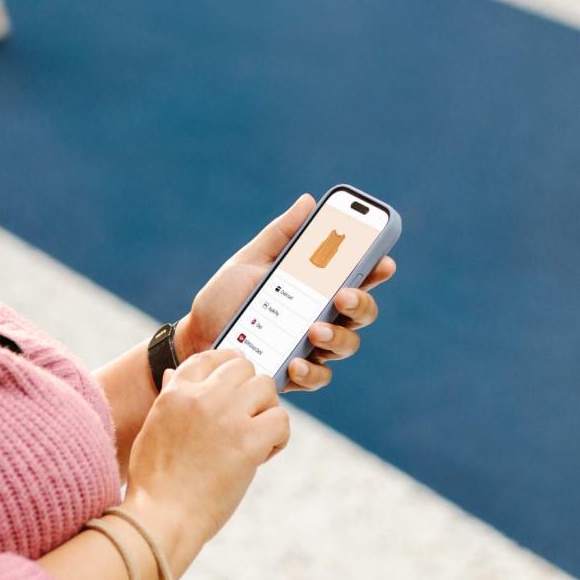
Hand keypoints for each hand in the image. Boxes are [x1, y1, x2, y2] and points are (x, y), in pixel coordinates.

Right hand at [125, 349, 288, 557]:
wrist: (161, 518)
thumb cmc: (154, 482)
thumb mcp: (153, 429)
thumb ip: (168, 399)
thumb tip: (171, 374)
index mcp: (176, 392)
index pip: (211, 357)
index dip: (228, 367)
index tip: (236, 386)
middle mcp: (202, 396)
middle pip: (244, 368)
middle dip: (250, 391)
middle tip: (246, 420)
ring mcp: (226, 417)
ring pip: (267, 388)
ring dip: (266, 411)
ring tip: (254, 439)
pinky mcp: (248, 442)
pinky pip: (281, 420)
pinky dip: (278, 438)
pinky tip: (262, 456)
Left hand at [175, 194, 395, 393]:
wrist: (196, 334)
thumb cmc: (227, 296)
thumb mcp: (250, 260)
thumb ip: (280, 235)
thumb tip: (307, 202)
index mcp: (317, 287)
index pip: (357, 277)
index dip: (376, 270)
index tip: (384, 262)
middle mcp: (323, 317)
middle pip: (362, 313)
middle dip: (360, 303)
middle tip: (342, 295)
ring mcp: (312, 347)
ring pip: (346, 345)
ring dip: (336, 336)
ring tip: (313, 329)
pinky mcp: (295, 374)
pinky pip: (317, 377)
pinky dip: (311, 371)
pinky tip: (296, 362)